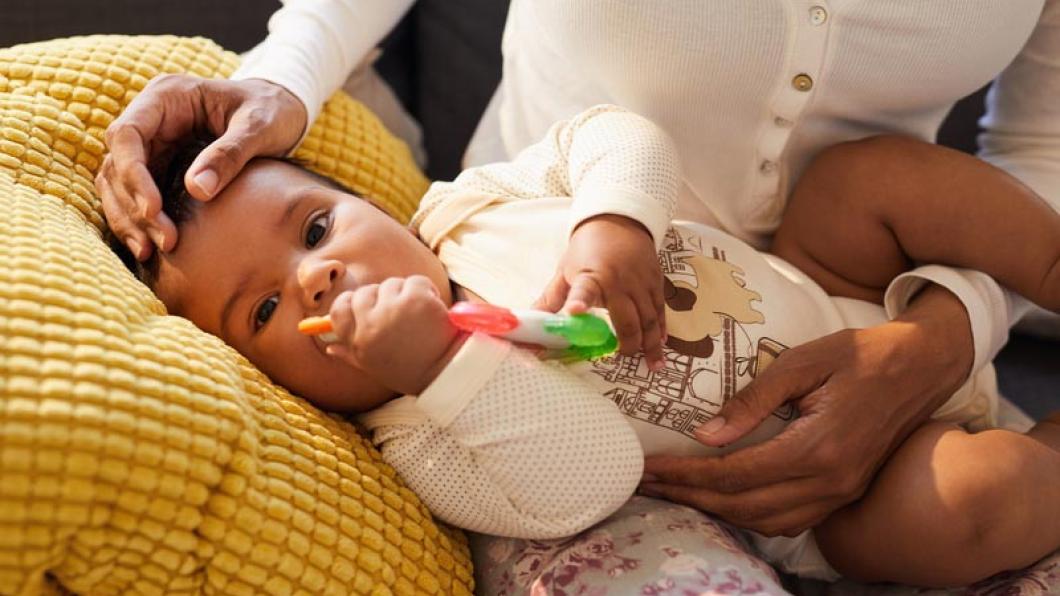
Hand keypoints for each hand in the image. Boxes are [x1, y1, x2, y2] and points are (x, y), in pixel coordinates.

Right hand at [97, 74, 306, 259]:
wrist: (284, 111)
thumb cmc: (272, 111)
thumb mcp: (259, 127)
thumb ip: (230, 154)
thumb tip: (197, 190)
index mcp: (166, 97)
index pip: (127, 134)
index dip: (133, 174)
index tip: (153, 209)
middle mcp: (151, 118)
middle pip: (119, 163)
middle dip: (133, 205)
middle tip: (163, 240)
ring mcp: (153, 143)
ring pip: (120, 183)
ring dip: (130, 219)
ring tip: (150, 251)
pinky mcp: (161, 166)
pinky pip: (137, 195)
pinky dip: (139, 221)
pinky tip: (150, 249)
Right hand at [325, 276, 460, 395]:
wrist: (447, 373)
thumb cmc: (410, 370)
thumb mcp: (374, 366)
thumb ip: (350, 354)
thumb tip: (330, 347)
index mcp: (359, 341)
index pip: (339, 309)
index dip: (350, 303)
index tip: (366, 305)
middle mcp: (372, 324)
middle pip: (365, 292)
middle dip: (381, 296)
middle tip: (399, 311)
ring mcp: (394, 310)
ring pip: (392, 284)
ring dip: (405, 293)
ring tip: (418, 315)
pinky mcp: (417, 300)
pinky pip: (415, 281)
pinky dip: (425, 290)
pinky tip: (432, 308)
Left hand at [534, 214, 665, 368]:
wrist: (618, 221)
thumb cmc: (587, 249)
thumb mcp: (565, 272)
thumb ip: (550, 301)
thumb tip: (529, 325)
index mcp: (591, 276)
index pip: (583, 291)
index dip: (579, 302)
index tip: (573, 312)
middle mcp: (619, 280)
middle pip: (627, 319)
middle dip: (628, 342)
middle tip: (623, 357)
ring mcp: (641, 282)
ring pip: (649, 318)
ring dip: (650, 343)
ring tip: (652, 364)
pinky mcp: (656, 282)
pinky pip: (660, 310)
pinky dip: (661, 329)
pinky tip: (661, 345)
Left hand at [641, 285, 973, 535]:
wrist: (921, 365)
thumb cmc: (860, 354)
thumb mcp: (801, 363)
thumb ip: (753, 401)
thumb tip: (705, 434)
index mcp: (817, 447)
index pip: (734, 475)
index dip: (686, 475)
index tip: (649, 468)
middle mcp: (830, 482)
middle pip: (743, 507)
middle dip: (690, 497)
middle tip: (648, 484)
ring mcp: (841, 493)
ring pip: (766, 522)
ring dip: (717, 512)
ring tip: (678, 490)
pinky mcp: (845, 493)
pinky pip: (790, 520)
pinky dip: (751, 516)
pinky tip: (725, 498)